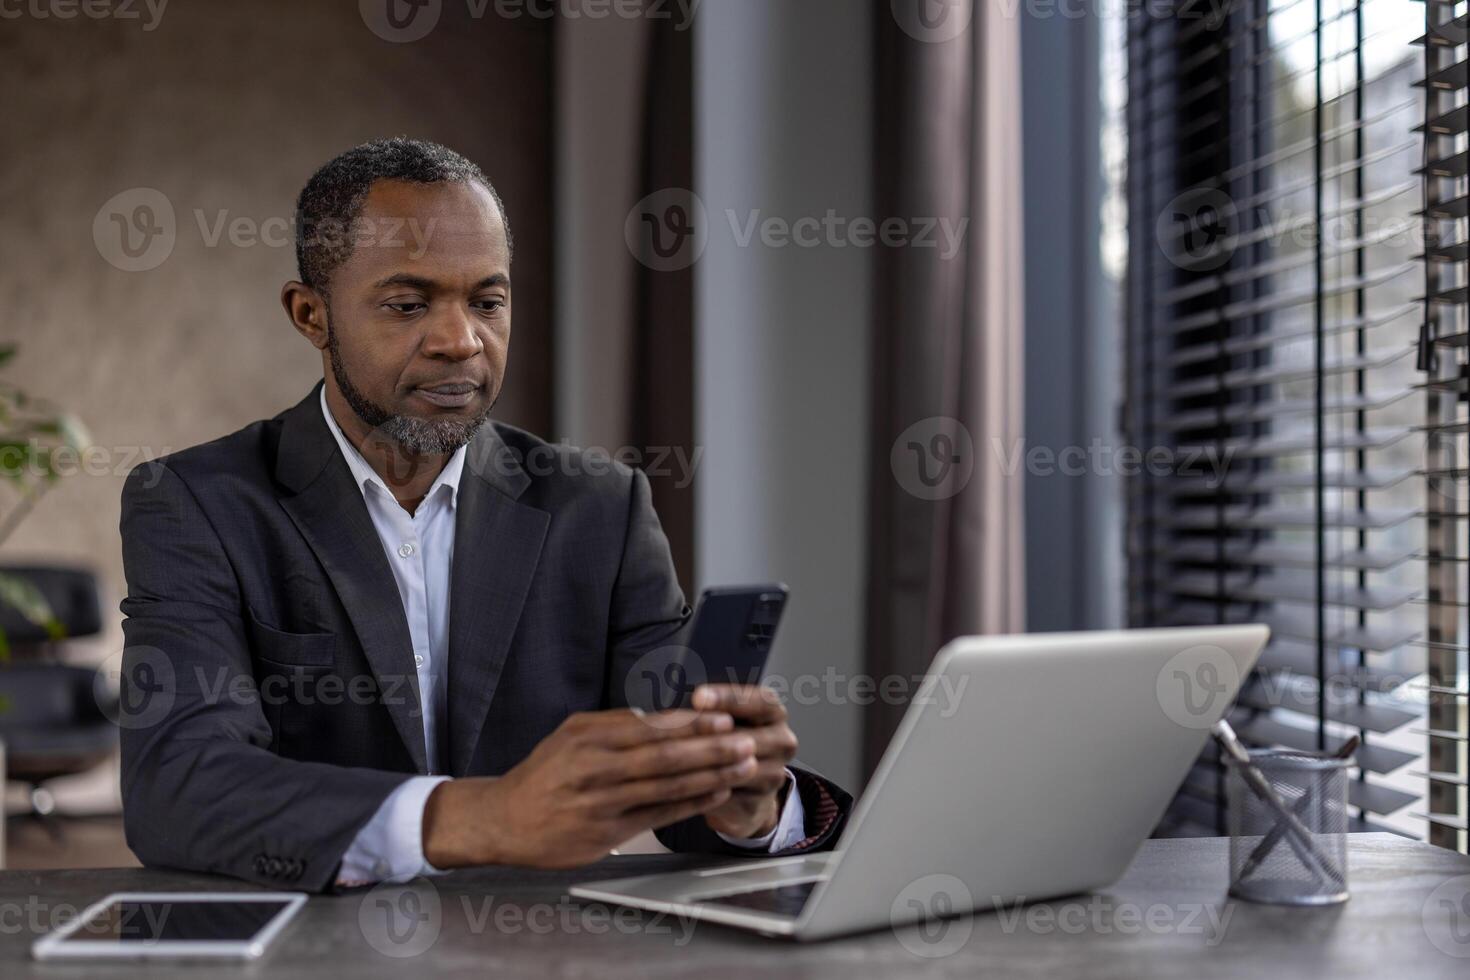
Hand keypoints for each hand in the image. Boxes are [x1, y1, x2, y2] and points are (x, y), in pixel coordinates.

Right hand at [421, 708, 757, 868]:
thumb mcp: (570, 734)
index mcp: (589, 737)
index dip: (693, 723)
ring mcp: (602, 803)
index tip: (725, 716)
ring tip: (741, 765)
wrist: (503, 820)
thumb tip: (657, 717)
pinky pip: (658, 814)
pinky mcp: (606, 832)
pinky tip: (715, 794)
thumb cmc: (543, 775)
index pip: (652, 727)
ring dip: (710, 776)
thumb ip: (614, 724)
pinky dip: (691, 803)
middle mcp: (595, 768)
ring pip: (667, 786)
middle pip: (665, 756)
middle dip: (712, 748)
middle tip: (745, 740)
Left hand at [690, 684, 798, 839]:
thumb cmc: (729, 744)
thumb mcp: (726, 721)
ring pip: (739, 768)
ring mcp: (774, 775)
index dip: (728, 698)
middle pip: (750, 736)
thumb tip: (682, 702)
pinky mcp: (759, 802)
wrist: (744, 793)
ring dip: (706, 763)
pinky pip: (728, 794)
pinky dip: (703, 788)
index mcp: (775, 714)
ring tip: (673, 755)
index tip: (698, 697)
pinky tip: (679, 781)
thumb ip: (713, 711)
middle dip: (713, 733)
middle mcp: (782, 742)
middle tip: (681, 727)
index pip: (759, 700)